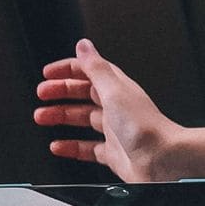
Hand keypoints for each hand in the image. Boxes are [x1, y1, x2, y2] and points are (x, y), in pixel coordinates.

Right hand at [33, 39, 181, 183]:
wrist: (163, 160)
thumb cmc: (145, 127)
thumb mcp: (114, 91)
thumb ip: (96, 68)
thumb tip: (84, 45)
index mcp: (117, 88)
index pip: (90, 71)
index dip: (68, 70)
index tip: (48, 73)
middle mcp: (116, 107)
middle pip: (83, 94)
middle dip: (60, 92)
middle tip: (41, 94)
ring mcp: (115, 130)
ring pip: (82, 119)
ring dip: (61, 117)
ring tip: (41, 116)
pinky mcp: (113, 152)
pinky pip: (87, 147)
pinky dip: (71, 146)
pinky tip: (58, 145)